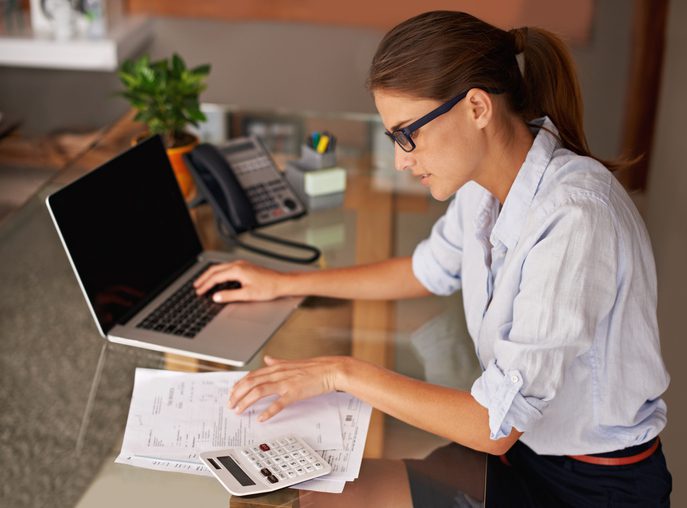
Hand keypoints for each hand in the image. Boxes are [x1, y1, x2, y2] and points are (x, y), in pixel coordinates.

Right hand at [193, 260, 285, 301]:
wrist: (282, 283)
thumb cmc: (268, 288)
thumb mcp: (247, 295)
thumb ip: (230, 296)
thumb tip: (216, 297)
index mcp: (237, 270)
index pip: (215, 277)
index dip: (205, 285)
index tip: (199, 291)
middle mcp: (238, 265)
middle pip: (215, 270)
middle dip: (204, 278)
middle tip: (196, 286)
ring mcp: (242, 264)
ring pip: (220, 268)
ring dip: (210, 275)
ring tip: (203, 282)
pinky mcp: (245, 267)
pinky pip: (227, 268)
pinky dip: (218, 273)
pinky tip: (217, 279)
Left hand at [229, 355, 347, 421]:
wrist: (331, 370)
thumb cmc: (314, 368)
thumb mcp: (292, 362)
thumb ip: (277, 362)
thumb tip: (267, 359)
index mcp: (277, 367)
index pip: (252, 375)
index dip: (239, 384)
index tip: (232, 393)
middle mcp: (278, 373)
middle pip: (251, 383)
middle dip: (237, 394)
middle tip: (231, 405)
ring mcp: (285, 383)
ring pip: (259, 391)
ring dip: (246, 402)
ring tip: (239, 411)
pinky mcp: (294, 393)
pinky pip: (278, 403)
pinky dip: (268, 411)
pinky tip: (261, 418)